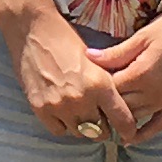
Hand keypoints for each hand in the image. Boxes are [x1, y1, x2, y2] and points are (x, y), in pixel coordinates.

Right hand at [0, 0, 135, 142]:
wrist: (33, 29)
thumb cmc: (66, 40)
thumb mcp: (96, 61)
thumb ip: (107, 87)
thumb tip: (119, 109)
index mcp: (100, 84)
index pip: (123, 120)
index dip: (128, 129)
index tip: (128, 132)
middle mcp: (81, 98)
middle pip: (100, 132)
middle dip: (104, 127)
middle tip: (100, 117)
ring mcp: (59, 105)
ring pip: (80, 133)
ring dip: (83, 126)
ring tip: (80, 111)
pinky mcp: (40, 108)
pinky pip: (59, 130)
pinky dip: (63, 124)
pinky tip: (63, 111)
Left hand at [86, 0, 161, 139]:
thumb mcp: (142, 36)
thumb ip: (116, 53)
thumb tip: (88, 58)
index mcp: (141, 74)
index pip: (109, 90)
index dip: (94, 89)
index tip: (82, 85)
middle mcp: (153, 93)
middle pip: (120, 107)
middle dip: (103, 106)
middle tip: (87, 104)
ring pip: (136, 117)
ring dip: (119, 120)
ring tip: (101, 119)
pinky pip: (159, 124)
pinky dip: (144, 134)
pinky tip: (130, 139)